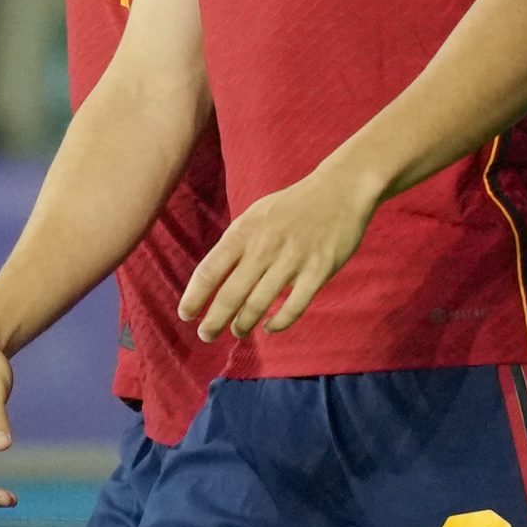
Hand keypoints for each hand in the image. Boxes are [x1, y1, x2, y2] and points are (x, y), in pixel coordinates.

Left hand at [178, 162, 379, 341]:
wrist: (340, 190)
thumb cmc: (292, 207)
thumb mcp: (256, 215)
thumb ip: (237, 244)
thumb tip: (213, 277)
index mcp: (245, 231)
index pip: (210, 270)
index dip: (194, 296)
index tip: (186, 314)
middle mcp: (264, 246)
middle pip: (230, 295)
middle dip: (213, 321)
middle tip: (206, 335)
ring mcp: (292, 259)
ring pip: (258, 305)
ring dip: (243, 324)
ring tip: (238, 331)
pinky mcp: (318, 271)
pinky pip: (294, 307)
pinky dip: (279, 323)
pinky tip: (270, 327)